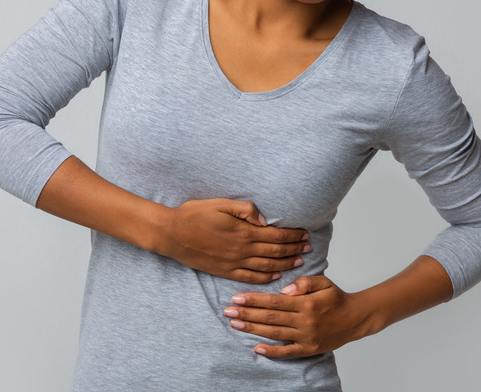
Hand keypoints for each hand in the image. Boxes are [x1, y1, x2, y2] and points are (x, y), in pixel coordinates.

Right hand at [159, 198, 310, 282]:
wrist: (172, 234)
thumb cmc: (194, 215)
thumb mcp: (220, 204)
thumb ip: (245, 210)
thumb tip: (265, 220)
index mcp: (243, 231)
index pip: (275, 235)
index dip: (293, 235)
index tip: (304, 234)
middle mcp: (242, 250)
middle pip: (275, 251)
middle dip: (294, 249)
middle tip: (308, 247)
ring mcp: (233, 263)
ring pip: (266, 266)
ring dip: (285, 264)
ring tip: (298, 261)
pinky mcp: (225, 271)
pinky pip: (250, 277)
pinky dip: (265, 277)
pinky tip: (274, 275)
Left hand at [223, 275, 381, 357]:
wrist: (356, 318)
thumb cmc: (336, 298)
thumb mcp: (323, 282)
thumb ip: (304, 282)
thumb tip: (284, 290)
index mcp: (306, 303)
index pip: (274, 301)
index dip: (254, 299)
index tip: (237, 297)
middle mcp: (305, 321)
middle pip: (270, 317)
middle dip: (247, 313)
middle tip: (228, 310)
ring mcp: (306, 337)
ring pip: (274, 333)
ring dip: (253, 328)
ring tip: (235, 323)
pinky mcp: (309, 349)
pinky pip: (287, 352)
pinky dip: (271, 351)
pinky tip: (256, 347)